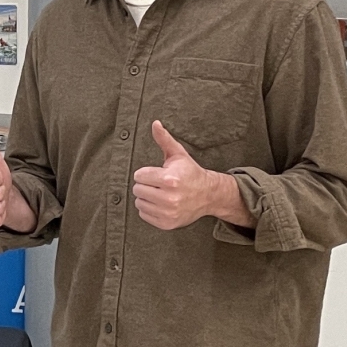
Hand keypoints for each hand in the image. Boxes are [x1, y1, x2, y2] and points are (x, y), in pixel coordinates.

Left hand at [131, 121, 248, 229]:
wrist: (208, 195)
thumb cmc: (189, 172)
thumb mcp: (178, 155)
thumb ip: (164, 139)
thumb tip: (155, 123)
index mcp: (170, 179)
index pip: (139, 176)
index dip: (146, 173)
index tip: (157, 173)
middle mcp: (169, 198)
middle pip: (137, 189)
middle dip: (146, 185)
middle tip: (159, 184)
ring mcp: (168, 212)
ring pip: (139, 202)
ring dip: (146, 197)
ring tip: (160, 193)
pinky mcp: (167, 223)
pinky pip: (144, 215)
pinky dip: (149, 209)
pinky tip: (161, 204)